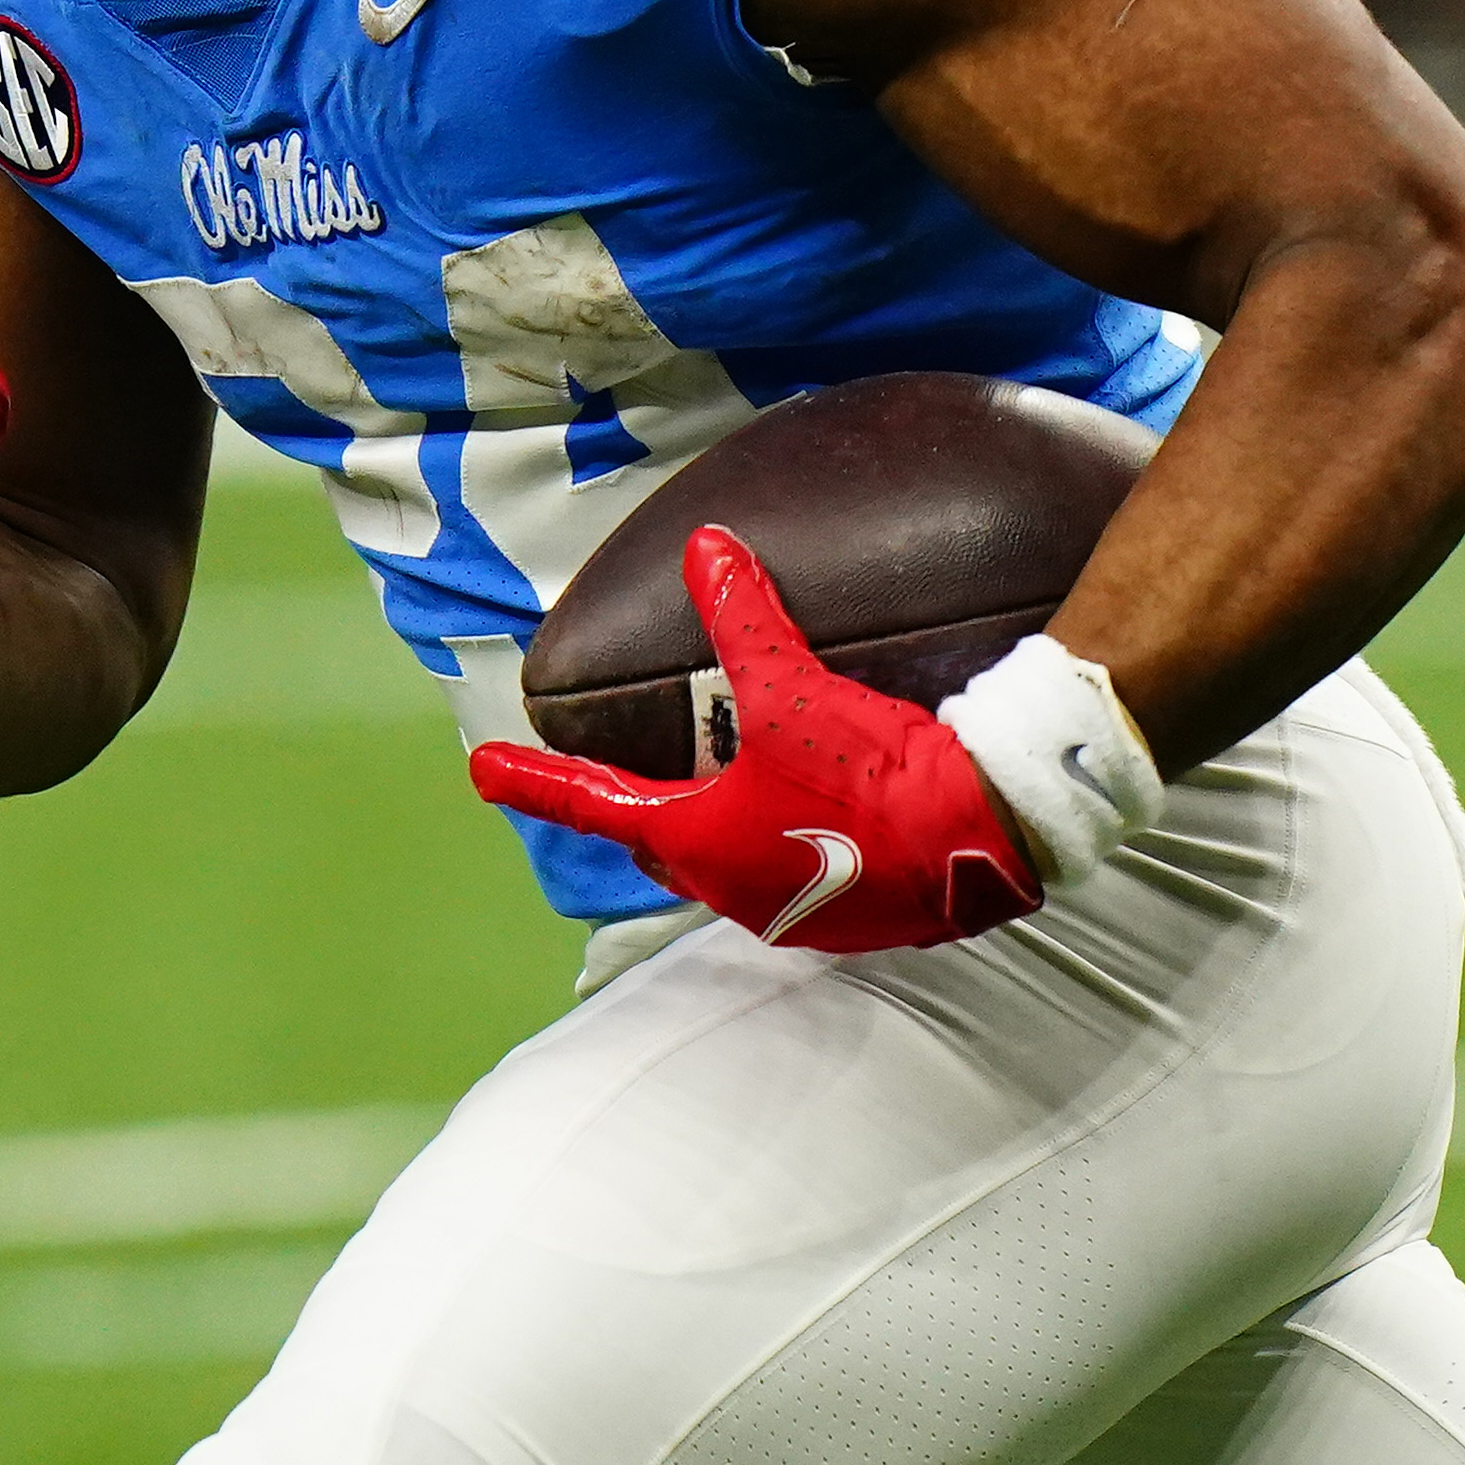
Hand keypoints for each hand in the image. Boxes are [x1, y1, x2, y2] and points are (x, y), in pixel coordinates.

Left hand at [469, 525, 1041, 953]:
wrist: (984, 835)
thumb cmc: (870, 772)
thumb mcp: (793, 689)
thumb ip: (743, 619)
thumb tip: (707, 547)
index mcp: (696, 842)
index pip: (593, 803)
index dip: (533, 783)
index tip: (480, 773)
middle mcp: (729, 889)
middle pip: (656, 845)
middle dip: (630, 812)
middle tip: (612, 782)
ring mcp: (788, 912)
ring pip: (720, 866)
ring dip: (708, 830)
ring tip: (712, 794)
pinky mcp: (846, 917)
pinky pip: (782, 876)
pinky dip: (771, 844)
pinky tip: (796, 818)